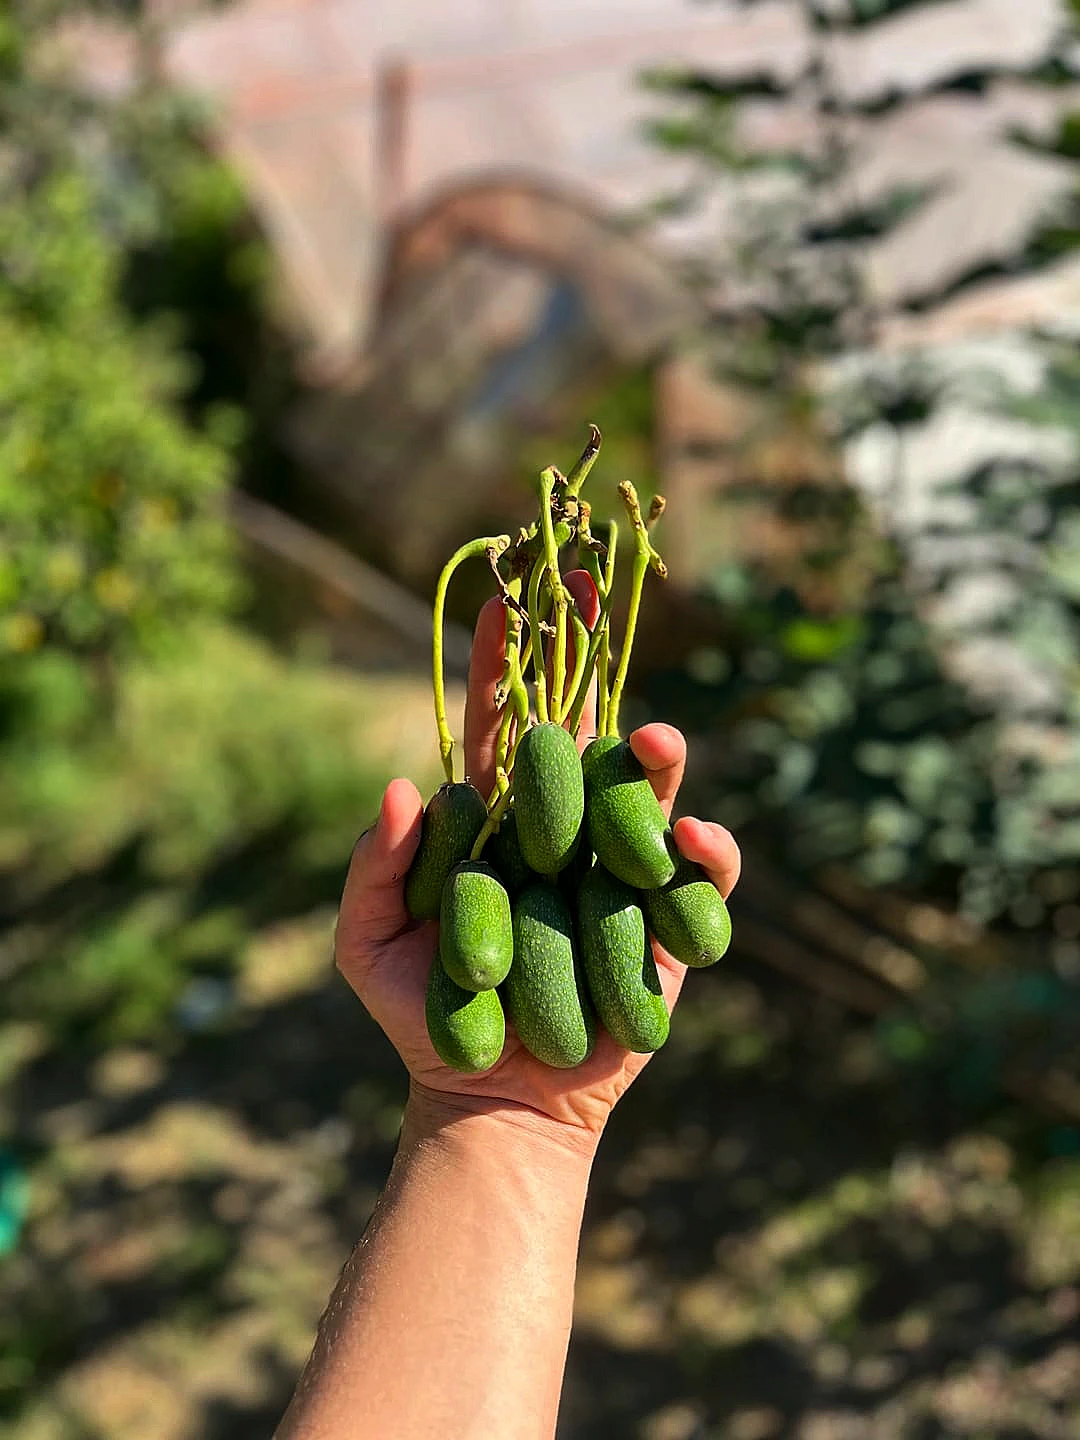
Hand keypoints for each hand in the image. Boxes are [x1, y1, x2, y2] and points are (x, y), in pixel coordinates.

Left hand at [334, 571, 740, 1145]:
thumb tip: (404, 785)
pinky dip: (707, 854)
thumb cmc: (426, 1017)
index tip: (503, 598)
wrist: (495, 1099)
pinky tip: (696, 836)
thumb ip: (376, 869)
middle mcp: (561, 834)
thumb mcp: (371, 947)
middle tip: (597, 606)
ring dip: (657, 759)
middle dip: (590, 667)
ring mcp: (619, 873)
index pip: (498, 731)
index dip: (500, 666)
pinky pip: (701, 878)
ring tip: (657, 739)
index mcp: (494, 826)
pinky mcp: (668, 922)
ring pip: (648, 796)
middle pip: (585, 740)